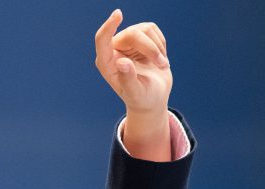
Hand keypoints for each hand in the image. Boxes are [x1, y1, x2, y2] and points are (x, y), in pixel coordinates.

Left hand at [95, 9, 172, 159]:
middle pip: (132, 34)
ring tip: (162, 65)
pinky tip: (159, 59)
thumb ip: (127, 79)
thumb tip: (122, 62)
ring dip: (157, 48)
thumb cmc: (142, 98)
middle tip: (162, 64)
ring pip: (145, 30)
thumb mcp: (135, 93)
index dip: (109, 26)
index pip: (102, 40)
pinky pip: (153, 29)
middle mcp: (114, 50)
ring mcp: (127, 41)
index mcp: (106, 64)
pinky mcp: (141, 36)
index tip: (118, 14)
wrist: (154, 96)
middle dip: (150, 48)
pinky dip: (161, 44)